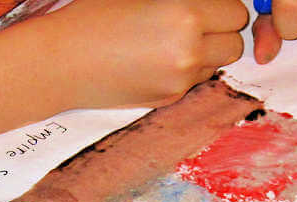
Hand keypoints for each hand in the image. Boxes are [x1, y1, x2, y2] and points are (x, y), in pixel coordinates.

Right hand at [53, 0, 249, 107]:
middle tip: (196, 23)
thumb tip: (205, 4)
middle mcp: (189, 51)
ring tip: (171, 40)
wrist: (60, 61)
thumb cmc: (93, 15)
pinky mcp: (169, 99)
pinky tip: (155, 59)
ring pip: (218, 65)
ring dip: (206, 52)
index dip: (222, 7)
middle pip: (236, 44)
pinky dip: (185, 70)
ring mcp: (181, 80)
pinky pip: (195, 81)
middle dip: (221, 32)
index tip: (205, 6)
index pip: (235, 12)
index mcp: (185, 14)